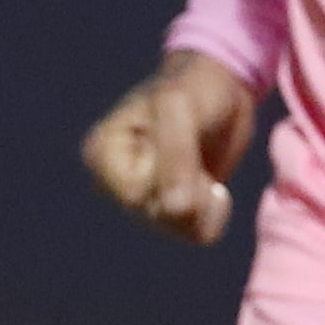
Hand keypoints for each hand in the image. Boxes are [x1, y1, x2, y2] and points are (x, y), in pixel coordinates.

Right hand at [81, 50, 256, 243]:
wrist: (222, 90)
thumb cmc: (191, 88)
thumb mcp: (179, 106)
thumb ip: (175, 155)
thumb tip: (175, 209)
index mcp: (102, 153)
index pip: (135, 195)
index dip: (170, 172)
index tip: (178, 137)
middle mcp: (114, 184)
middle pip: (155, 216)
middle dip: (188, 187)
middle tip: (195, 149)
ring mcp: (142, 203)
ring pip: (177, 229)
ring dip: (203, 199)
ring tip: (202, 164)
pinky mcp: (172, 214)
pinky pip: (196, 235)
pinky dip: (215, 212)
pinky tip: (211, 184)